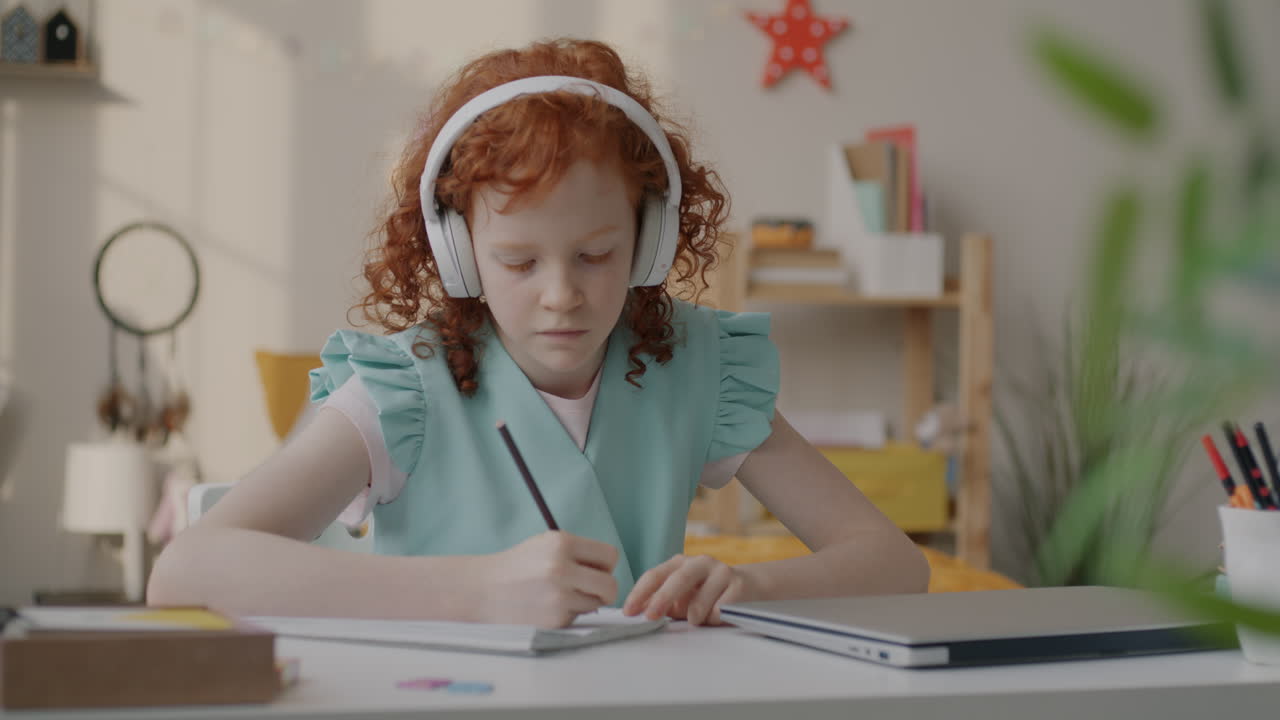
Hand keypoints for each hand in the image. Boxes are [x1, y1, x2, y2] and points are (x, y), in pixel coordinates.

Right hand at [477, 531, 618, 627]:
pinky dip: (567, 614)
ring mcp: (558, 596)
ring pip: (595, 604)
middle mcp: (562, 568)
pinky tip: (546, 607)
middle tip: (591, 591)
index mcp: (562, 543)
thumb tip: (610, 569)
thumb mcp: (545, 545)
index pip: (610, 555)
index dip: (606, 565)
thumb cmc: (518, 566)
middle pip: (611, 585)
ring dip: (583, 603)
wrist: (482, 590)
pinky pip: (577, 618)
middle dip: (605, 591)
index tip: (595, 570)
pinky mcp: (554, 619)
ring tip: (558, 596)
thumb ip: (577, 552)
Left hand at [622, 554, 750, 625]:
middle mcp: (700, 563)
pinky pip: (720, 612)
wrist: (748, 588)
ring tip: (697, 620)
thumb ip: (662, 603)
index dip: (640, 593)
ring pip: (699, 602)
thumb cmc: (707, 595)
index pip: (655, 575)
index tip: (629, 612)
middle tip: (650, 617)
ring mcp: (721, 572)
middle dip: (661, 599)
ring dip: (694, 618)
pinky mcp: (739, 585)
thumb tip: (637, 614)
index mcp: (680, 563)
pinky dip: (714, 620)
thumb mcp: (682, 598)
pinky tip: (719, 617)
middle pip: (677, 579)